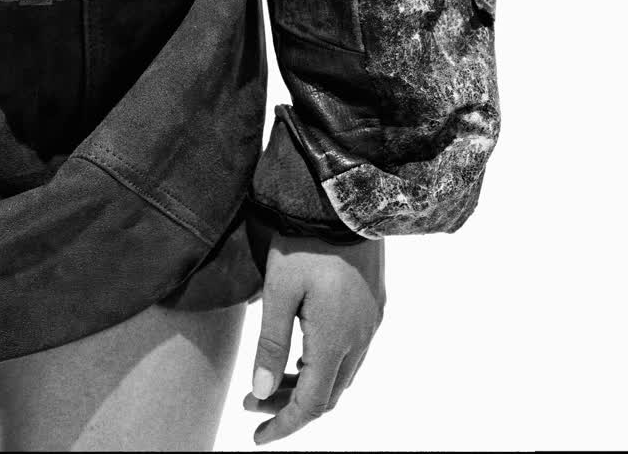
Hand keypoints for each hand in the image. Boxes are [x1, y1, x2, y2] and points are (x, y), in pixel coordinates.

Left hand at [242, 232, 384, 443]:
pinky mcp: (375, 305)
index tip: (257, 438)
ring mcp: (372, 323)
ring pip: (341, 374)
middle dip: (289, 405)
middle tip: (252, 402)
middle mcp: (360, 339)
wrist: (347, 198)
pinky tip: (302, 351)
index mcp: (335, 340)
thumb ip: (271, 343)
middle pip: (327, 394)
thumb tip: (260, 393)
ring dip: (308, 384)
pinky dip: (325, 364)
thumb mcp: (278, 290)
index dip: (283, 426)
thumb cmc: (305, 240)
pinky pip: (352, 351)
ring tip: (270, 378)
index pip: (311, 404)